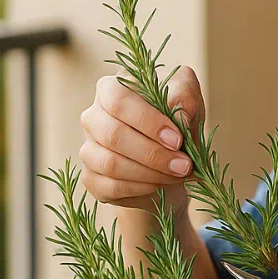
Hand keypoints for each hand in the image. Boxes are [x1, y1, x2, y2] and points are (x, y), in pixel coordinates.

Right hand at [78, 66, 205, 214]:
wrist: (172, 156)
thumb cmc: (178, 119)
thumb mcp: (189, 99)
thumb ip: (186, 97)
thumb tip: (179, 116)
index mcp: (110, 89)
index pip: (118, 100)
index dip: (147, 121)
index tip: (177, 139)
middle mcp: (93, 118)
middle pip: (112, 135)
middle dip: (153, 154)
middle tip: (184, 165)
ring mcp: (88, 149)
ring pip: (110, 164)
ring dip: (150, 173)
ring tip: (178, 174)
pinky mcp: (92, 179)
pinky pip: (111, 187)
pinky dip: (141, 188)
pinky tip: (161, 183)